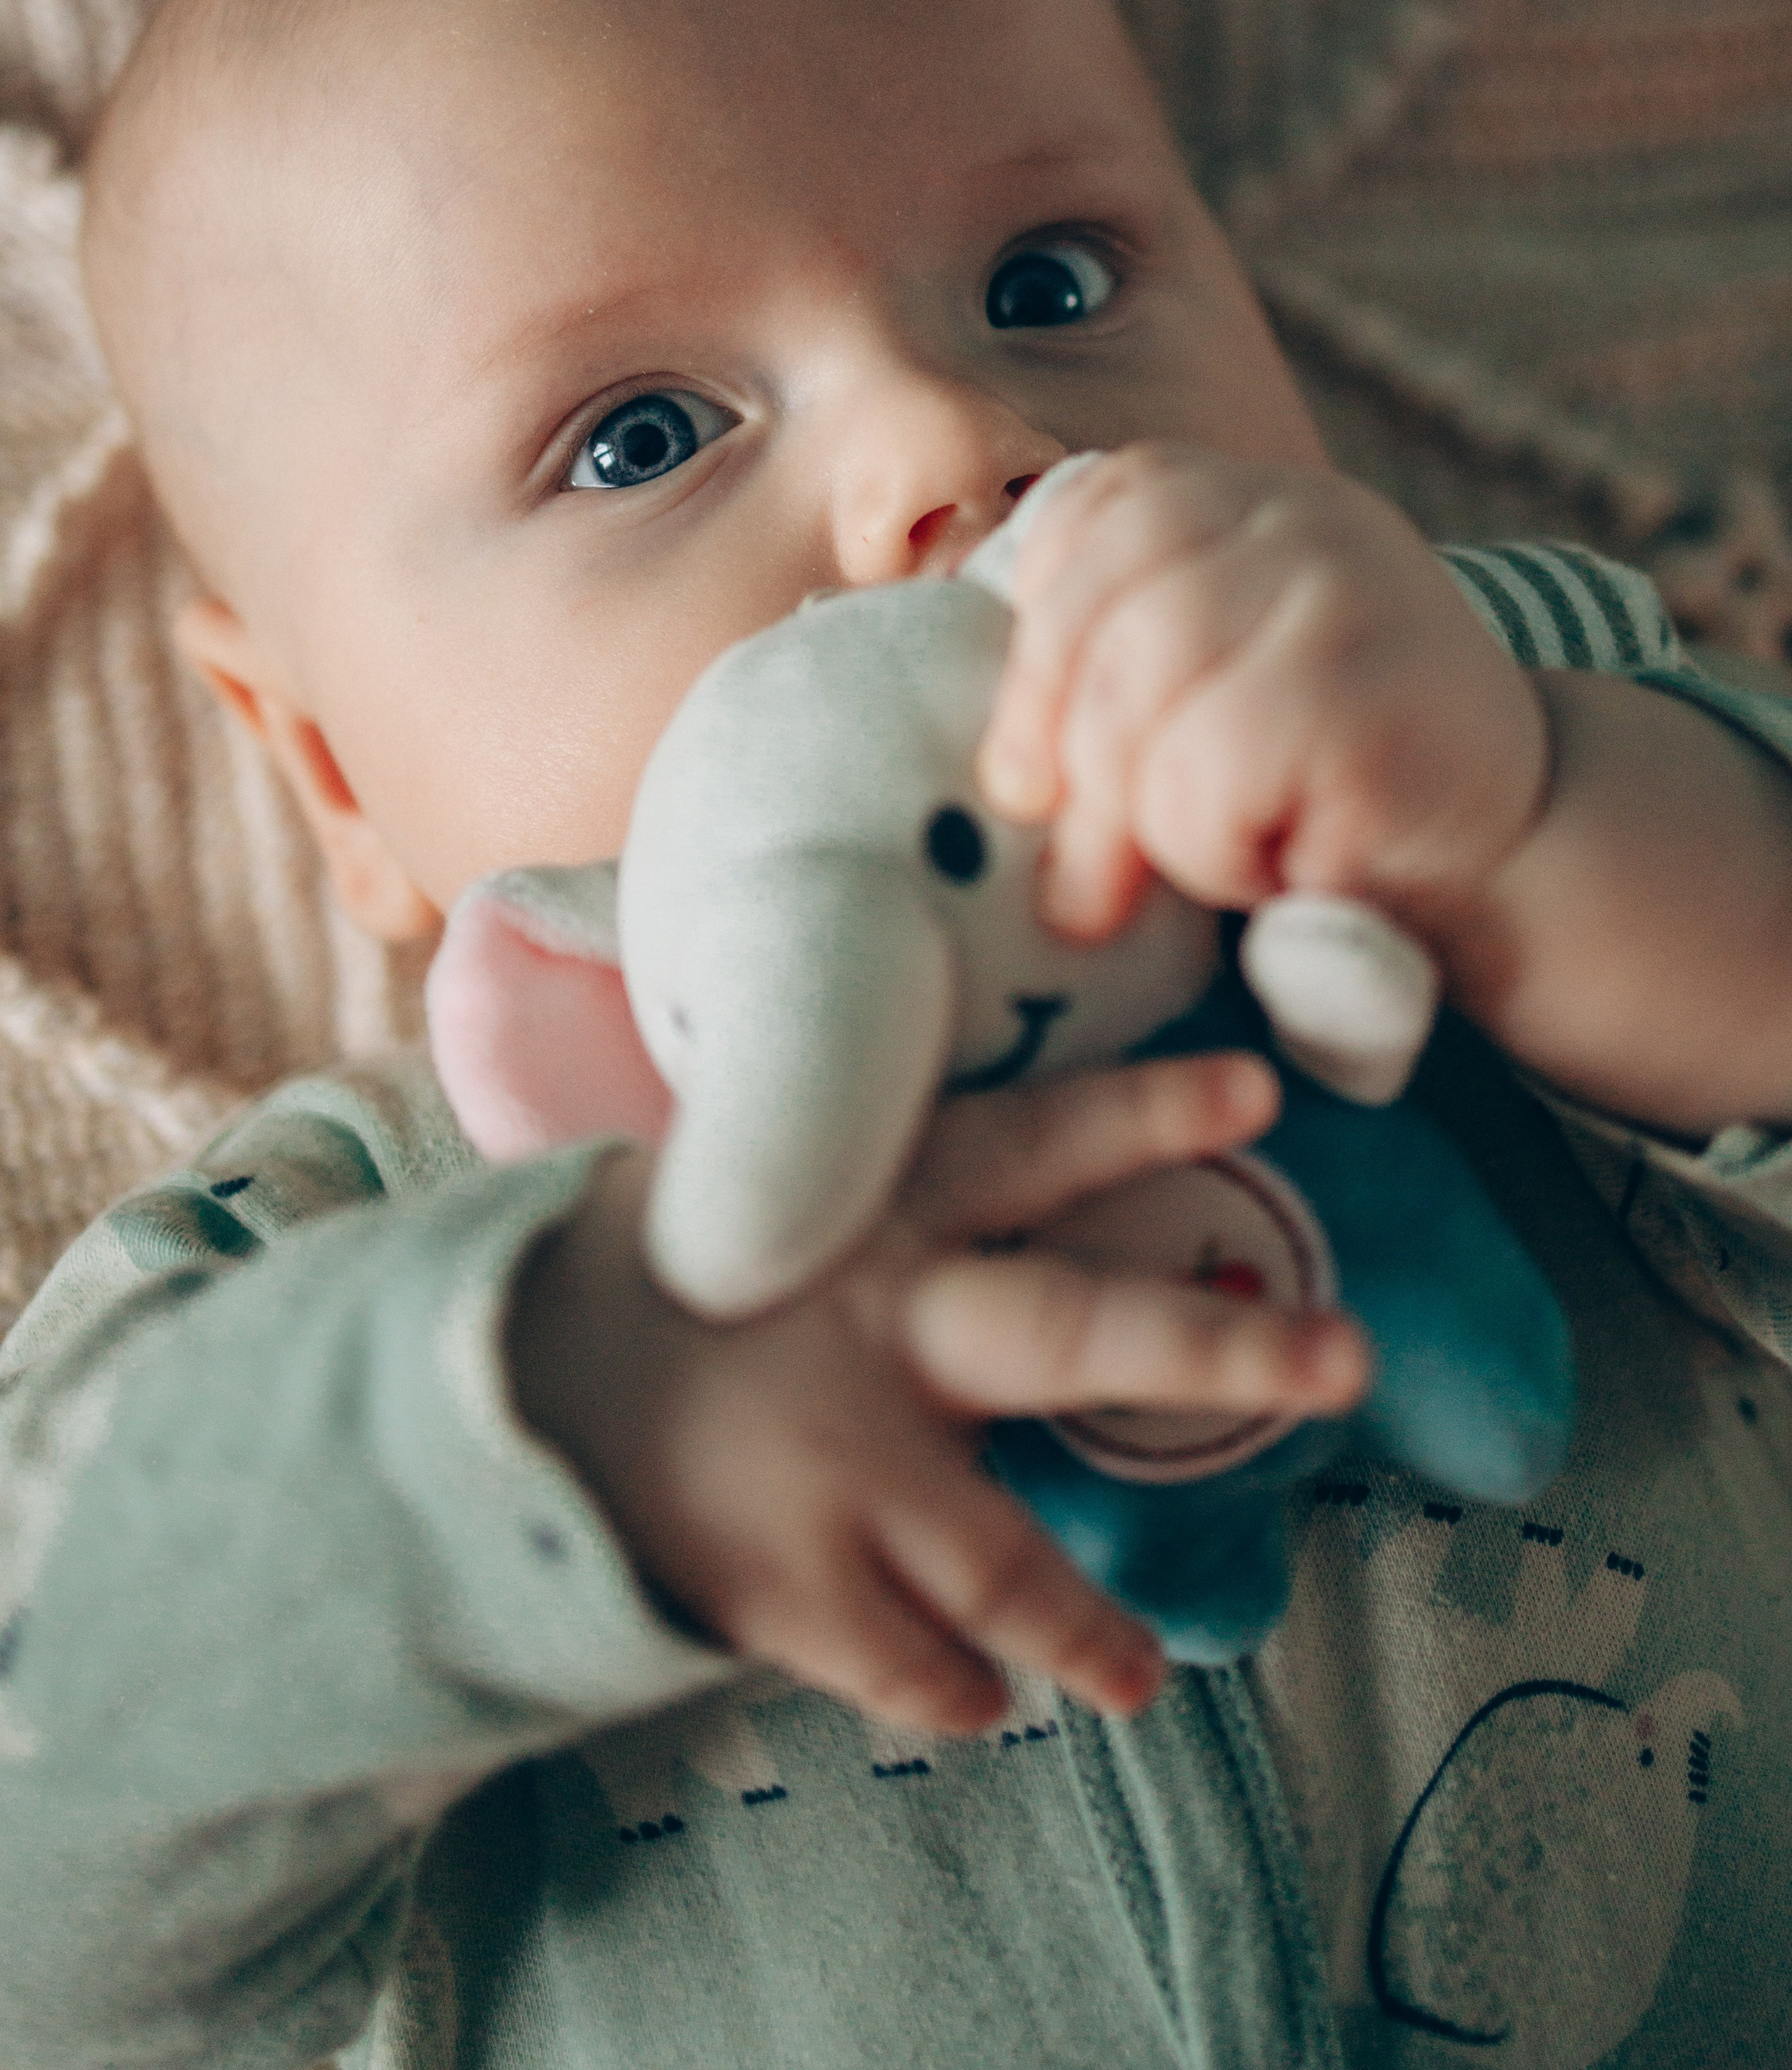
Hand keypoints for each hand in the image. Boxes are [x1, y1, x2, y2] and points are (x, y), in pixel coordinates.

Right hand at [507, 1050, 1366, 1733]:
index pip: (1029, 1144)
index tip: (1263, 1091)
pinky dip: (951, 1687)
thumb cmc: (620, 1289)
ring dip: (1090, 1626)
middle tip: (1346, 1358)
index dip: (1145, 1112)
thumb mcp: (729, 1203)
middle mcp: (877, 1327)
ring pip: (1013, 1562)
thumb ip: (840, 1199)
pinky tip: (976, 1701)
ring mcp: (845, 1464)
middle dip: (1221, 1347)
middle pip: (1075, 1332)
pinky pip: (914, 1662)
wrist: (474, 1403)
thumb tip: (951, 1187)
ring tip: (1139, 1675)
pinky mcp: (795, 1581)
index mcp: (863, 1214)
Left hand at [978, 444, 1551, 941]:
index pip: (1081, 523)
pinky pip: (1204, 779)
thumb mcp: (1215, 689)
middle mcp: (1299, 515)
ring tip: (1213, 859)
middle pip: (1093, 621)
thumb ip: (1114, 667)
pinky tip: (1278, 864)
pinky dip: (1213, 852)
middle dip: (1063, 763)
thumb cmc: (1331, 783)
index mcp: (1247, 494)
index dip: (1034, 648)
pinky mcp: (1363, 692)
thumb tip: (996, 767)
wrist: (1520, 850)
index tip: (1027, 770)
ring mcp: (1340, 590)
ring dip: (1147, 824)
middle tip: (1076, 885)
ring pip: (1135, 707)